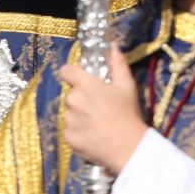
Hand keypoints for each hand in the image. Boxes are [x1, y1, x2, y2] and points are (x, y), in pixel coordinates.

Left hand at [59, 45, 148, 174]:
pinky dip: (78, 132)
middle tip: (97, 106)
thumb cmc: (128, 114)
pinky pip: (70, 130)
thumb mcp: (127, 86)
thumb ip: (118, 63)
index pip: (66, 71)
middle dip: (80, 98)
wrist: (128, 147)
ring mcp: (69, 120)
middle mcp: (73, 100)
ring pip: (70, 113)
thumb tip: (112, 46)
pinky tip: (93, 135)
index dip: (71, 73)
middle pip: (71, 94)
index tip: (79, 79)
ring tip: (97, 123)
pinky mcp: (68, 138)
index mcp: (85, 84)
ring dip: (79, 115)